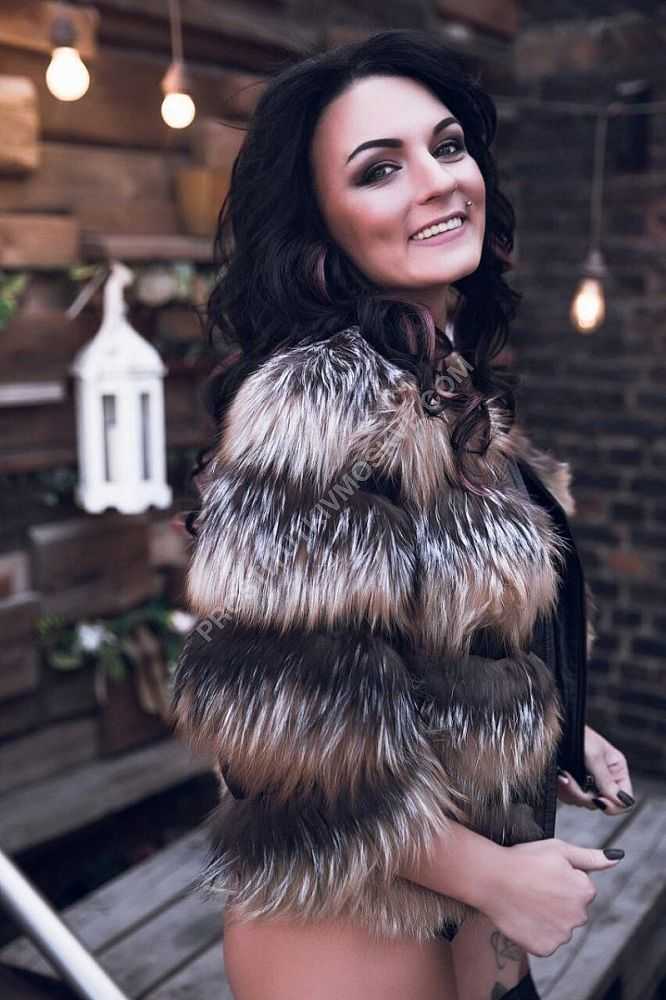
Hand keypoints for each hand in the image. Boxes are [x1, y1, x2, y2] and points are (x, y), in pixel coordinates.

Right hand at [483, 838, 623, 956]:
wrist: (491, 879)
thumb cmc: (524, 859)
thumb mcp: (559, 849)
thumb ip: (591, 857)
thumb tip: (617, 858)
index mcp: (585, 891)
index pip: (581, 888)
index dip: (561, 879)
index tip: (543, 874)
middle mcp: (579, 917)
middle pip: (572, 910)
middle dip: (557, 900)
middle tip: (534, 887)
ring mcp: (562, 935)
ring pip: (559, 926)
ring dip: (547, 917)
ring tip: (526, 900)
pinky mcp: (545, 948)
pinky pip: (545, 941)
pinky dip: (535, 931)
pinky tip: (523, 915)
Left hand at [557, 725, 634, 814]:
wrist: (558, 728)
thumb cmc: (578, 733)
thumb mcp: (594, 755)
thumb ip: (605, 779)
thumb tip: (619, 800)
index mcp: (616, 770)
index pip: (625, 799)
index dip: (614, 805)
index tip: (599, 800)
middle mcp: (604, 779)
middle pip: (601, 803)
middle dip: (584, 795)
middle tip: (570, 781)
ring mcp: (588, 783)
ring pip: (583, 802)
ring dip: (570, 791)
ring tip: (563, 776)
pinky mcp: (573, 784)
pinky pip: (569, 797)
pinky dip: (563, 789)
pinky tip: (559, 777)